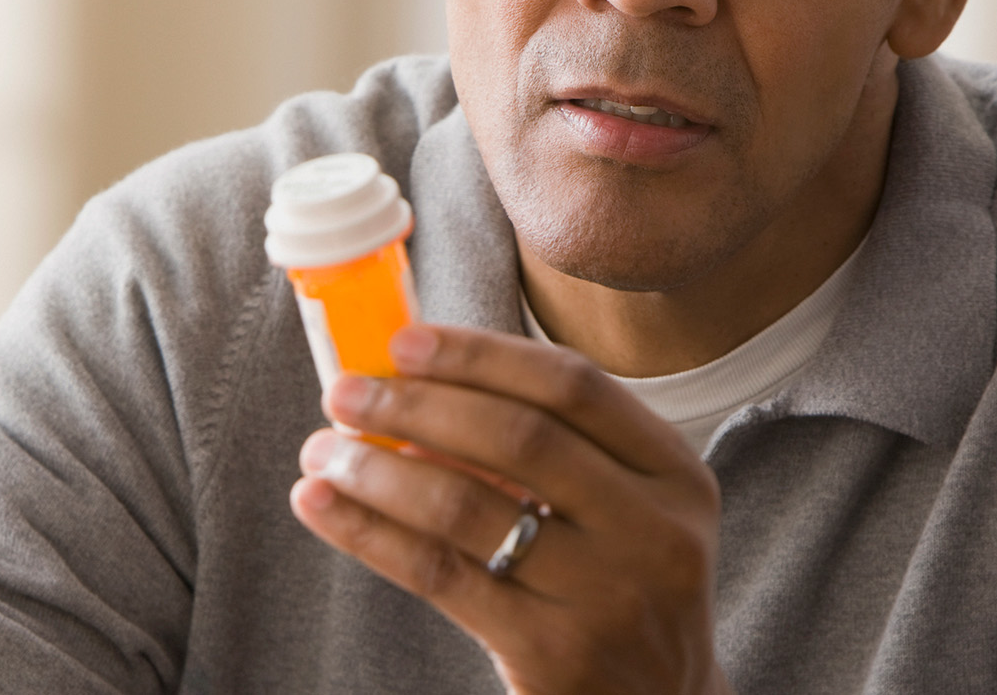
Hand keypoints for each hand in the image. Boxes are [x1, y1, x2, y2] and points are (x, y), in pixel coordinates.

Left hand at [289, 324, 732, 694]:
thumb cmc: (615, 586)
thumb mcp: (624, 511)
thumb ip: (552, 448)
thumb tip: (412, 383)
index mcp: (675, 475)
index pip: (572, 386)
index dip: (481, 355)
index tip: (402, 343)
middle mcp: (653, 532)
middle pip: (518, 439)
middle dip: (417, 405)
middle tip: (343, 393)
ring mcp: (606, 597)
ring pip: (466, 508)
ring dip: (378, 470)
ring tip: (321, 451)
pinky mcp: (552, 655)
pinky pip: (439, 575)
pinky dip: (368, 533)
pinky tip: (322, 507)